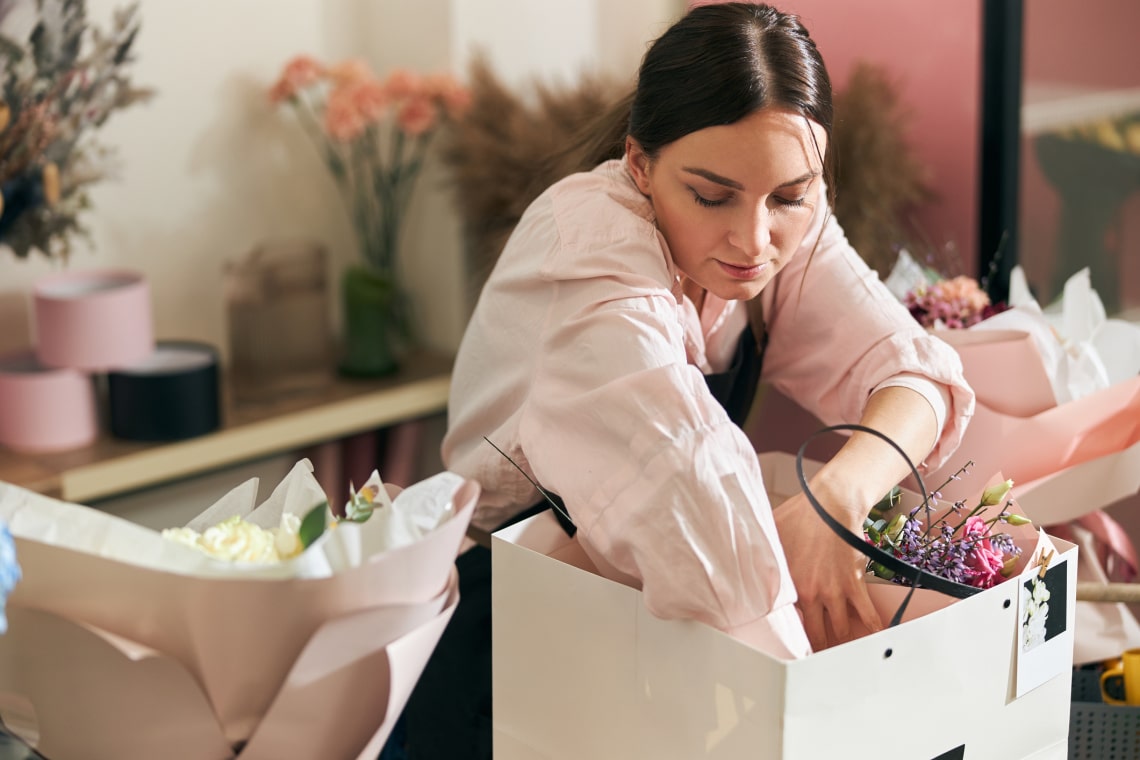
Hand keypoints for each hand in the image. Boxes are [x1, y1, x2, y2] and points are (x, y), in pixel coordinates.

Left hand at [773, 482, 881, 649]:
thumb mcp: (769, 534)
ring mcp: (833, 590)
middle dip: (817, 649)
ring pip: (840, 629)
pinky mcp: (854, 583)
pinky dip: (871, 627)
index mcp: (787, 584)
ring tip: (844, 654)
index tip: (789, 649)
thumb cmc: (799, 515)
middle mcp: (810, 592)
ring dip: (843, 642)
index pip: (786, 621)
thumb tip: (741, 555)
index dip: (788, 637)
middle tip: (818, 661)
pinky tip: (875, 637)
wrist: (831, 504)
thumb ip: (760, 551)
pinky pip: (866, 613)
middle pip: (814, 634)